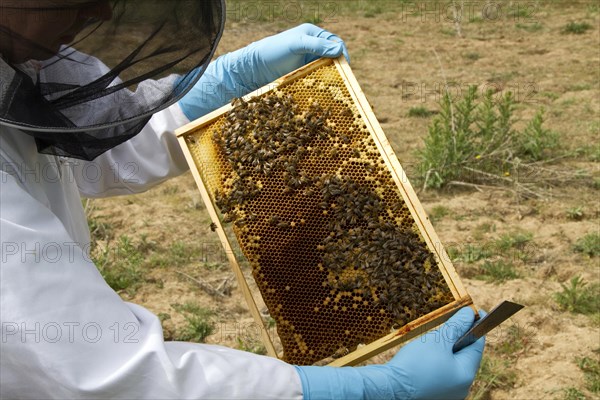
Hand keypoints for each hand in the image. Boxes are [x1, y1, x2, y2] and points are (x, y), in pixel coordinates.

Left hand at [236, 23, 348, 88]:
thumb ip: (317, 45)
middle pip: (333, 58)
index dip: (342, 54)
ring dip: (332, 78)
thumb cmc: (274, 51)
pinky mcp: (304, 75)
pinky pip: (318, 79)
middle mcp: (313, 47)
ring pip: (327, 70)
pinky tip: (324, 92)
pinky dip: (323, 85)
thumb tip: (340, 49)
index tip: (345, 67)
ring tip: (335, 88)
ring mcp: (308, 62)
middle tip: (343, 81)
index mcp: (313, 34)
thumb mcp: (296, 45)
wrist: (255, 69)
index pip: (335, 43)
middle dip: (339, 68)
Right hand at [294, 307, 485, 399]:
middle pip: (460, 353)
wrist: (383, 396)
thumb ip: (455, 327)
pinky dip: (425, 356)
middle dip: (455, 334)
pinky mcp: (417, 393)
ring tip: (431, 329)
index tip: (473, 307)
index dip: (474, 324)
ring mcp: (436, 393)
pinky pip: (428, 370)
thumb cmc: (412, 371)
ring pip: (443, 362)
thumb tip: (472, 312)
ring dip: (439, 344)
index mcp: (464, 374)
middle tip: (449, 315)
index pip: (476, 343)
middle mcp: (454, 387)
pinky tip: (414, 349)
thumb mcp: (436, 343)